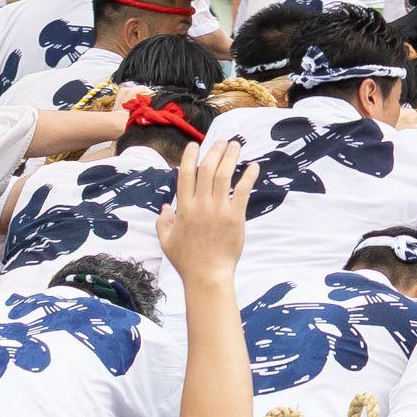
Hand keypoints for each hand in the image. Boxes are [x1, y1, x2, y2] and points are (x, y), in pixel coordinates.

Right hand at [155, 140, 253, 285]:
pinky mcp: (235, 216)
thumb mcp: (167, 242)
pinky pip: (242, 191)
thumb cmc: (187, 260)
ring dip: (230, 157)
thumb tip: (164, 207)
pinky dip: (248, 176)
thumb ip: (163, 222)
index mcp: (183, 209)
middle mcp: (200, 205)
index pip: (185, 175)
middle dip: (214, 151)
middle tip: (222, 141)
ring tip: (236, 146)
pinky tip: (253, 166)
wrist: (207, 275)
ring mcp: (218, 210)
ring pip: (223, 175)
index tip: (195, 145)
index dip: (190, 157)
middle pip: (207, 169)